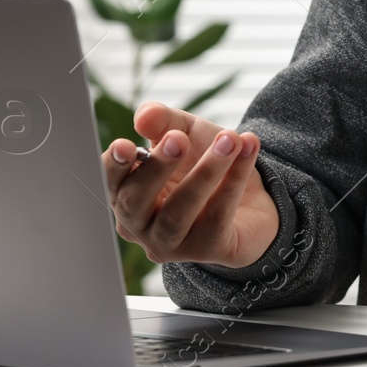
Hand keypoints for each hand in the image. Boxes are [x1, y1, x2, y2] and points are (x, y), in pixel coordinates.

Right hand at [101, 102, 278, 267]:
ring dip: (205, 172)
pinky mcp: (208, 250)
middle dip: (157, 168)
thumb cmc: (204, 165)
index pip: (111, 182)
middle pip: (135, 202)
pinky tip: (248, 147)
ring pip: (178, 213)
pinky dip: (235, 178)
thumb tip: (145, 116)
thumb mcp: (185, 133)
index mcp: (128, 194)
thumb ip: (163, 122)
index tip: (126, 145)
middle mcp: (141, 226)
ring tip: (229, 139)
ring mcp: (172, 244)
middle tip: (179, 139)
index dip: (114, 166)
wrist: (255, 197)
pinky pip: (218, 214)